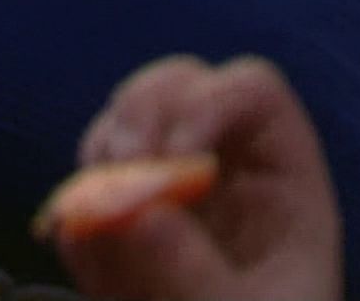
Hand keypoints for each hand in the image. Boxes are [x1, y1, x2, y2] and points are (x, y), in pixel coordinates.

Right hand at [55, 55, 342, 300]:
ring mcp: (172, 192)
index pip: (251, 91)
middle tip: (118, 170)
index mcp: (283, 187)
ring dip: (103, 150)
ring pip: (125, 119)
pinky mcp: (123, 221)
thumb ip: (193, 276)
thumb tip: (136, 208)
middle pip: (178, 84)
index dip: (208, 103)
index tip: (175, 158)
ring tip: (99, 208)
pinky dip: (76, 196)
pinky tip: (82, 244)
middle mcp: (227, 174)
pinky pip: (88, 177)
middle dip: (139, 114)